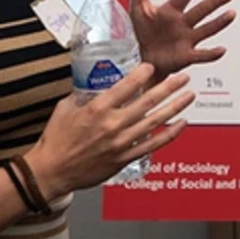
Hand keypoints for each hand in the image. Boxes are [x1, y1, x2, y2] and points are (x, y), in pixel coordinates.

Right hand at [26, 64, 193, 199]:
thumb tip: (95, 82)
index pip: (126, 86)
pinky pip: (152, 145)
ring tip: (189, 96)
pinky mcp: (123, 158)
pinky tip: (181, 124)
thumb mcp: (66, 108)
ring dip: (175, 107)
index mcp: (97, 109)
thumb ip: (84, 94)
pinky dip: (169, 134)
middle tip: (183, 77)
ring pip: (155, 121)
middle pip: (147, 101)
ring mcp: (120, 142)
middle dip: (169, 87)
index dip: (143, 74)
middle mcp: (111, 124)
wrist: (51, 171)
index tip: (152, 67)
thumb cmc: (56, 140)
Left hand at [129, 0, 234, 79]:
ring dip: (219, 23)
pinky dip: (212, 53)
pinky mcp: (187, 56)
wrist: (146, 59)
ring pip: (206, 29)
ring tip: (231, 14)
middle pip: (201, 10)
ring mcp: (188, 39)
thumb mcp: (139, 6)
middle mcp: (183, 22)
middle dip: (215, 2)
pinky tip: (222, 50)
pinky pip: (202, 55)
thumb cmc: (145, 32)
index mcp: (172, 9)